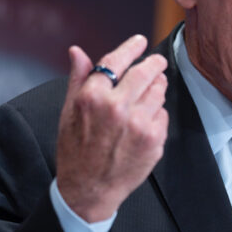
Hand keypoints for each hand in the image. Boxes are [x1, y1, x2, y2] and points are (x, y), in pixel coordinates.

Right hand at [56, 35, 168, 222]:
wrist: (89, 189)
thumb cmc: (76, 150)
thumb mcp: (68, 112)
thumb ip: (78, 79)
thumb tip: (77, 51)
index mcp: (93, 97)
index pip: (117, 60)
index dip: (132, 48)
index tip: (140, 42)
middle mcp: (117, 107)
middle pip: (146, 72)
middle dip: (154, 63)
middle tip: (157, 62)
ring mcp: (139, 124)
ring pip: (158, 91)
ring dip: (156, 88)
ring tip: (148, 94)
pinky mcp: (154, 139)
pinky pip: (162, 115)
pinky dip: (156, 115)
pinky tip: (143, 123)